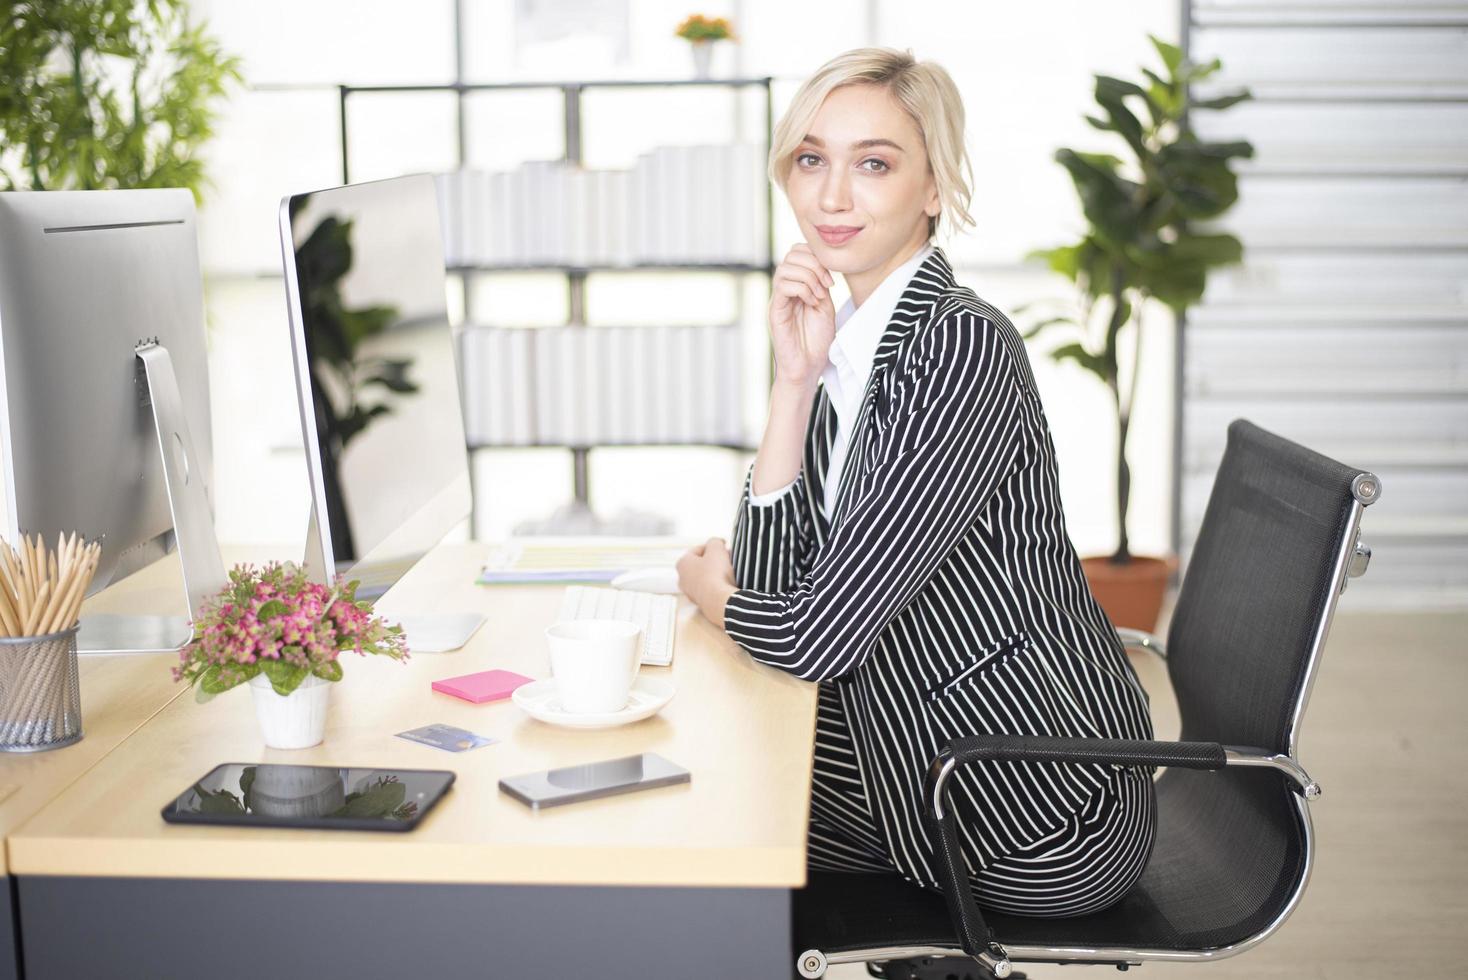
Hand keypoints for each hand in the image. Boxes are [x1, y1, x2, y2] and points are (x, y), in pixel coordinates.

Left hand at [676, 538, 737, 628]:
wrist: (720, 601)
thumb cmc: (715, 574)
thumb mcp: (717, 548)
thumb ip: (715, 541)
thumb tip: (717, 543)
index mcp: (682, 563)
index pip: (698, 549)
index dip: (713, 546)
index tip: (724, 547)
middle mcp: (682, 579)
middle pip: (701, 564)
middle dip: (715, 560)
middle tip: (728, 558)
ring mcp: (691, 593)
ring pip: (705, 577)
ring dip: (717, 573)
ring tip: (730, 571)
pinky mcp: (701, 603)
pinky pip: (710, 589)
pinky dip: (718, 585)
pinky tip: (727, 584)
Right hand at [769, 243, 836, 388]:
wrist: (808, 367)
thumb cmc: (817, 341)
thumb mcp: (826, 305)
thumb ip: (822, 284)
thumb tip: (823, 263)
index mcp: (797, 285)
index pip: (799, 252)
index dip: (817, 256)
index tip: (832, 278)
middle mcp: (785, 289)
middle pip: (791, 254)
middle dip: (814, 264)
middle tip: (827, 285)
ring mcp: (778, 299)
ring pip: (785, 267)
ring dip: (809, 277)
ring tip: (819, 295)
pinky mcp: (775, 311)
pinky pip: (783, 286)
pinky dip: (802, 289)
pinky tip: (812, 302)